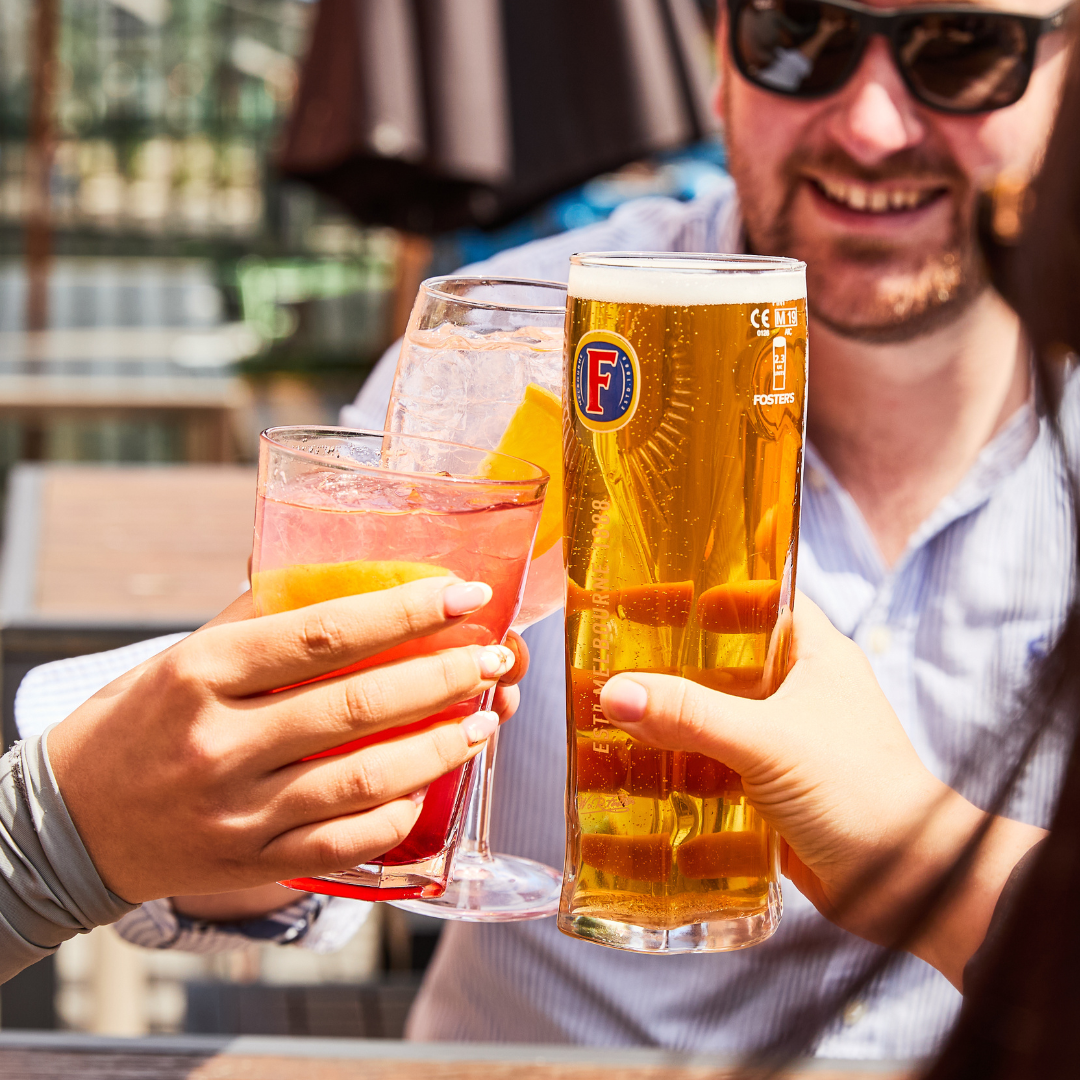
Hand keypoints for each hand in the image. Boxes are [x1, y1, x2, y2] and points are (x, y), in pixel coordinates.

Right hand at [48, 577, 527, 904]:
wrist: (70, 822)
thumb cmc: (140, 721)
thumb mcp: (186, 655)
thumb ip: (262, 619)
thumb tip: (347, 574)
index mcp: (203, 672)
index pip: (323, 633)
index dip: (406, 612)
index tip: (466, 596)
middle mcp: (219, 742)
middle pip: (356, 705)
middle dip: (442, 677)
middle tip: (494, 657)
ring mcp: (236, 812)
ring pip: (362, 778)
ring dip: (438, 747)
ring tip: (485, 719)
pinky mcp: (249, 864)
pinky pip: (342, 844)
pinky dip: (396, 813)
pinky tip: (431, 785)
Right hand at [599, 595, 1043, 987]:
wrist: (907, 886)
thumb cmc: (859, 793)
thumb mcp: (767, 742)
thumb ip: (690, 715)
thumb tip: (616, 693)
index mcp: (815, 655)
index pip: (760, 600)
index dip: (710, 592)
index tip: (654, 591)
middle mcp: (801, 693)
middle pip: (726, 665)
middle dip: (673, 666)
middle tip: (614, 658)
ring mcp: (788, 745)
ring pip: (717, 721)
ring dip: (672, 725)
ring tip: (609, 717)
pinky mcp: (774, 793)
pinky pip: (718, 773)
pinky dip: (683, 776)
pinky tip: (637, 780)